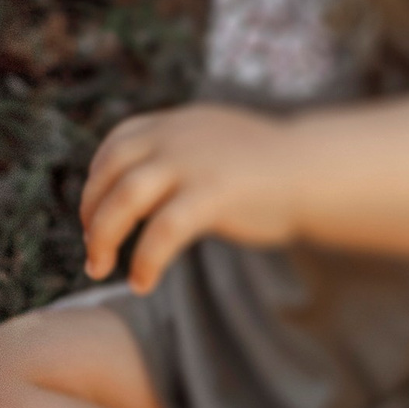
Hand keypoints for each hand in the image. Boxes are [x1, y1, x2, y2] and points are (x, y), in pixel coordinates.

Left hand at [83, 104, 305, 289]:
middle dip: (91, 214)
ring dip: (103, 238)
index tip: (93, 213)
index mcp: (175, 124)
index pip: (116, 145)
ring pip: (125, 200)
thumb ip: (176, 153)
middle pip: (110, 173)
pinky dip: (145, 260)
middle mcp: (176, 137)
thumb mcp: (212, 144)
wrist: (317, 171)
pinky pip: (162, 232)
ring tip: (100, 269)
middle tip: (92, 251)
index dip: (96, 181)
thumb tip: (137, 183)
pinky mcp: (213, 195)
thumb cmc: (267, 168)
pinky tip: (142, 283)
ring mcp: (194, 163)